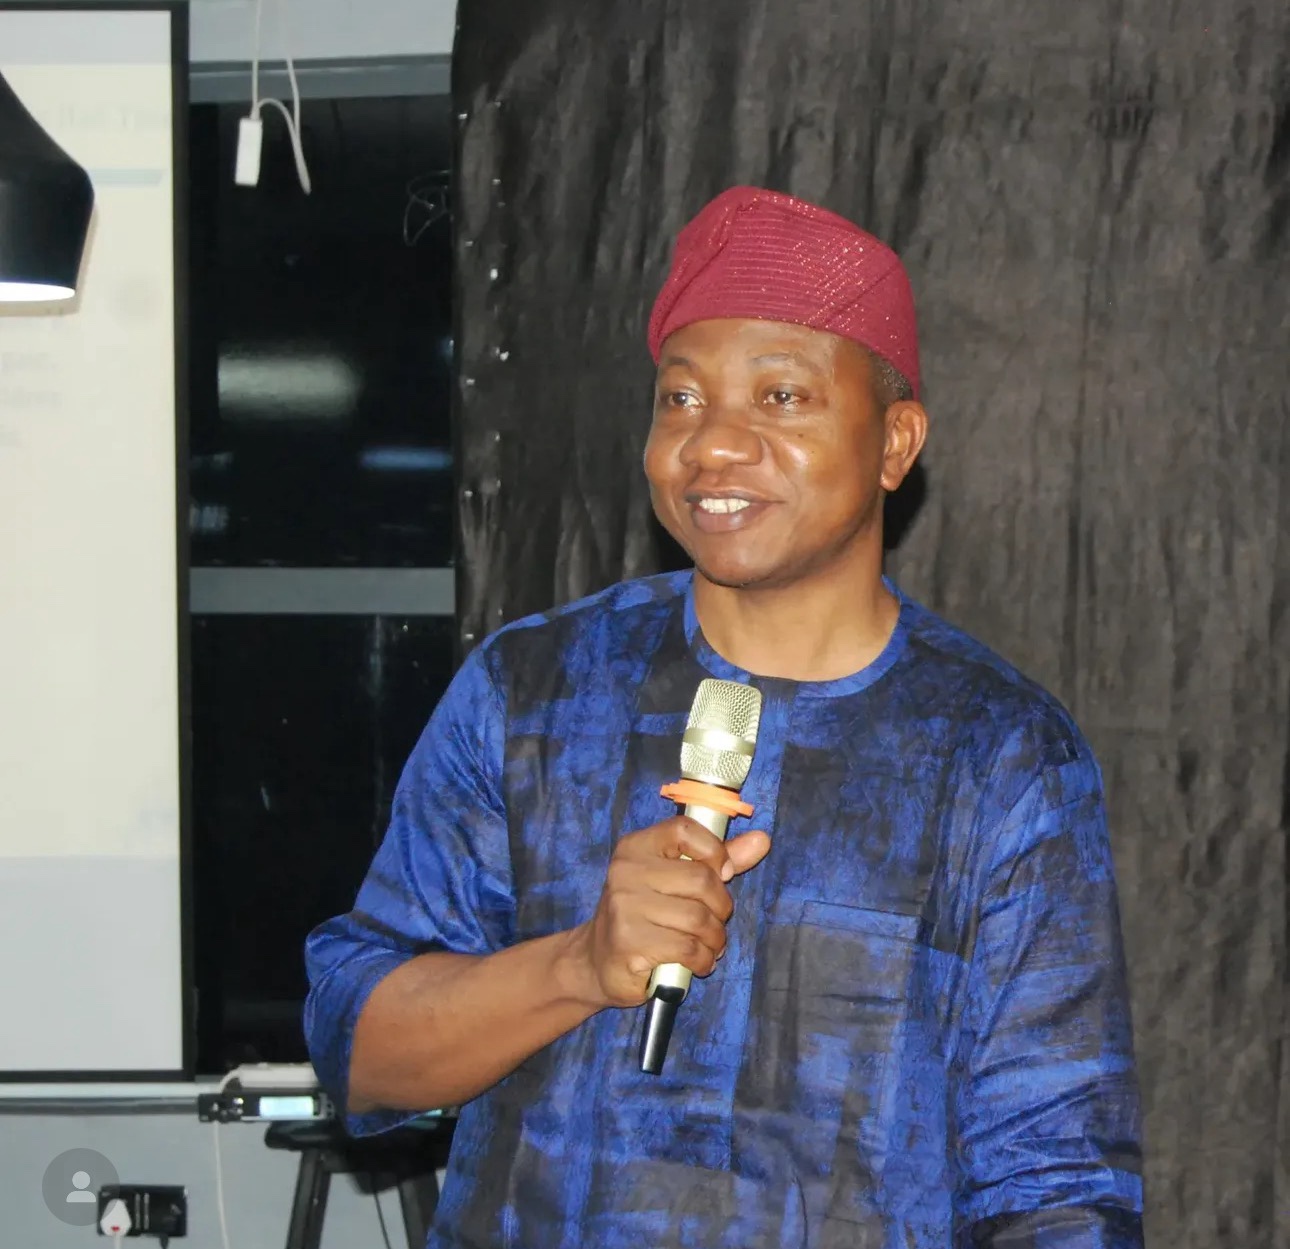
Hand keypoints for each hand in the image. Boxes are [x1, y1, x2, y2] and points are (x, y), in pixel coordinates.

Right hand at [567, 817, 770, 1009]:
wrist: (596, 960)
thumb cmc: (642, 915)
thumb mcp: (673, 880)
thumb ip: (715, 860)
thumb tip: (762, 840)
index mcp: (636, 847)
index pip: (684, 830)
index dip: (714, 851)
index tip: (722, 872)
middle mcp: (626, 872)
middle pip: (701, 880)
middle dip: (721, 907)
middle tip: (715, 921)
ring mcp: (624, 908)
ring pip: (698, 919)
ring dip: (715, 939)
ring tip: (708, 945)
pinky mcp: (629, 944)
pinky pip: (688, 949)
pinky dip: (704, 960)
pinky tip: (698, 962)